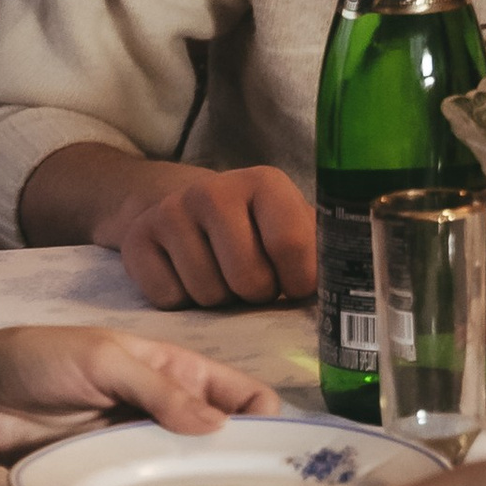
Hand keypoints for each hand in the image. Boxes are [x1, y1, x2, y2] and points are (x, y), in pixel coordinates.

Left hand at [0, 325, 277, 485]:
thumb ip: (159, 390)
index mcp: (172, 369)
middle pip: (220, 440)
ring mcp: (136, 448)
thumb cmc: (35, 359)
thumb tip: (216, 425)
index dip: (266, 416)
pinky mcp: (109, 479)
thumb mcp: (103, 359)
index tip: (286, 452)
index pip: (238, 392)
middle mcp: (162, 411)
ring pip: (186, 474)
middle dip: (243, 464)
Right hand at [120, 165, 316, 311]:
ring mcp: (171, 212)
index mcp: (265, 184)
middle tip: (251, 280)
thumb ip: (320, 254)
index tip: (294, 284)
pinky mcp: (137, 239)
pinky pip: (169, 299)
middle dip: (255, 293)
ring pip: (208, 294)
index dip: (298, 280)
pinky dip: (182, 301)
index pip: (292, 244)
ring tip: (219, 276)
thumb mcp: (290, 228)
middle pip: (249, 279)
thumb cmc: (251, 229)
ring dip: (219, 300)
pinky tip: (186, 277)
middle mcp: (214, 190)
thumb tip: (348, 298)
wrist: (181, 208)